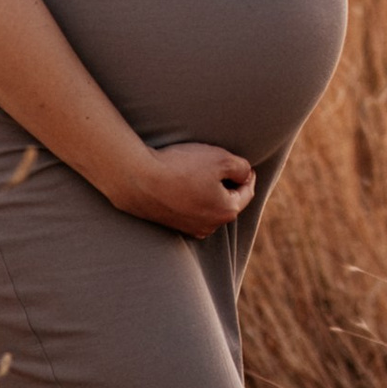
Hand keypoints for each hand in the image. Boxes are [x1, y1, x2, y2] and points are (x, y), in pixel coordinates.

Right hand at [119, 141, 258, 236]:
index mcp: (227, 211)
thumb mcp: (221, 159)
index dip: (248, 176)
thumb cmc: (182, 167)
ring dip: (208, 192)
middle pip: (227, 202)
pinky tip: (181, 182)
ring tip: (199, 173)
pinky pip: (189, 209)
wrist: (138, 179)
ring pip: (208, 206)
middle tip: (221, 167)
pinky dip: (191, 197)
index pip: (246, 192)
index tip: (245, 166)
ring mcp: (189, 228)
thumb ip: (242, 167)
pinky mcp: (170, 224)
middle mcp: (210, 226)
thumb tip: (245, 175)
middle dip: (227, 185)